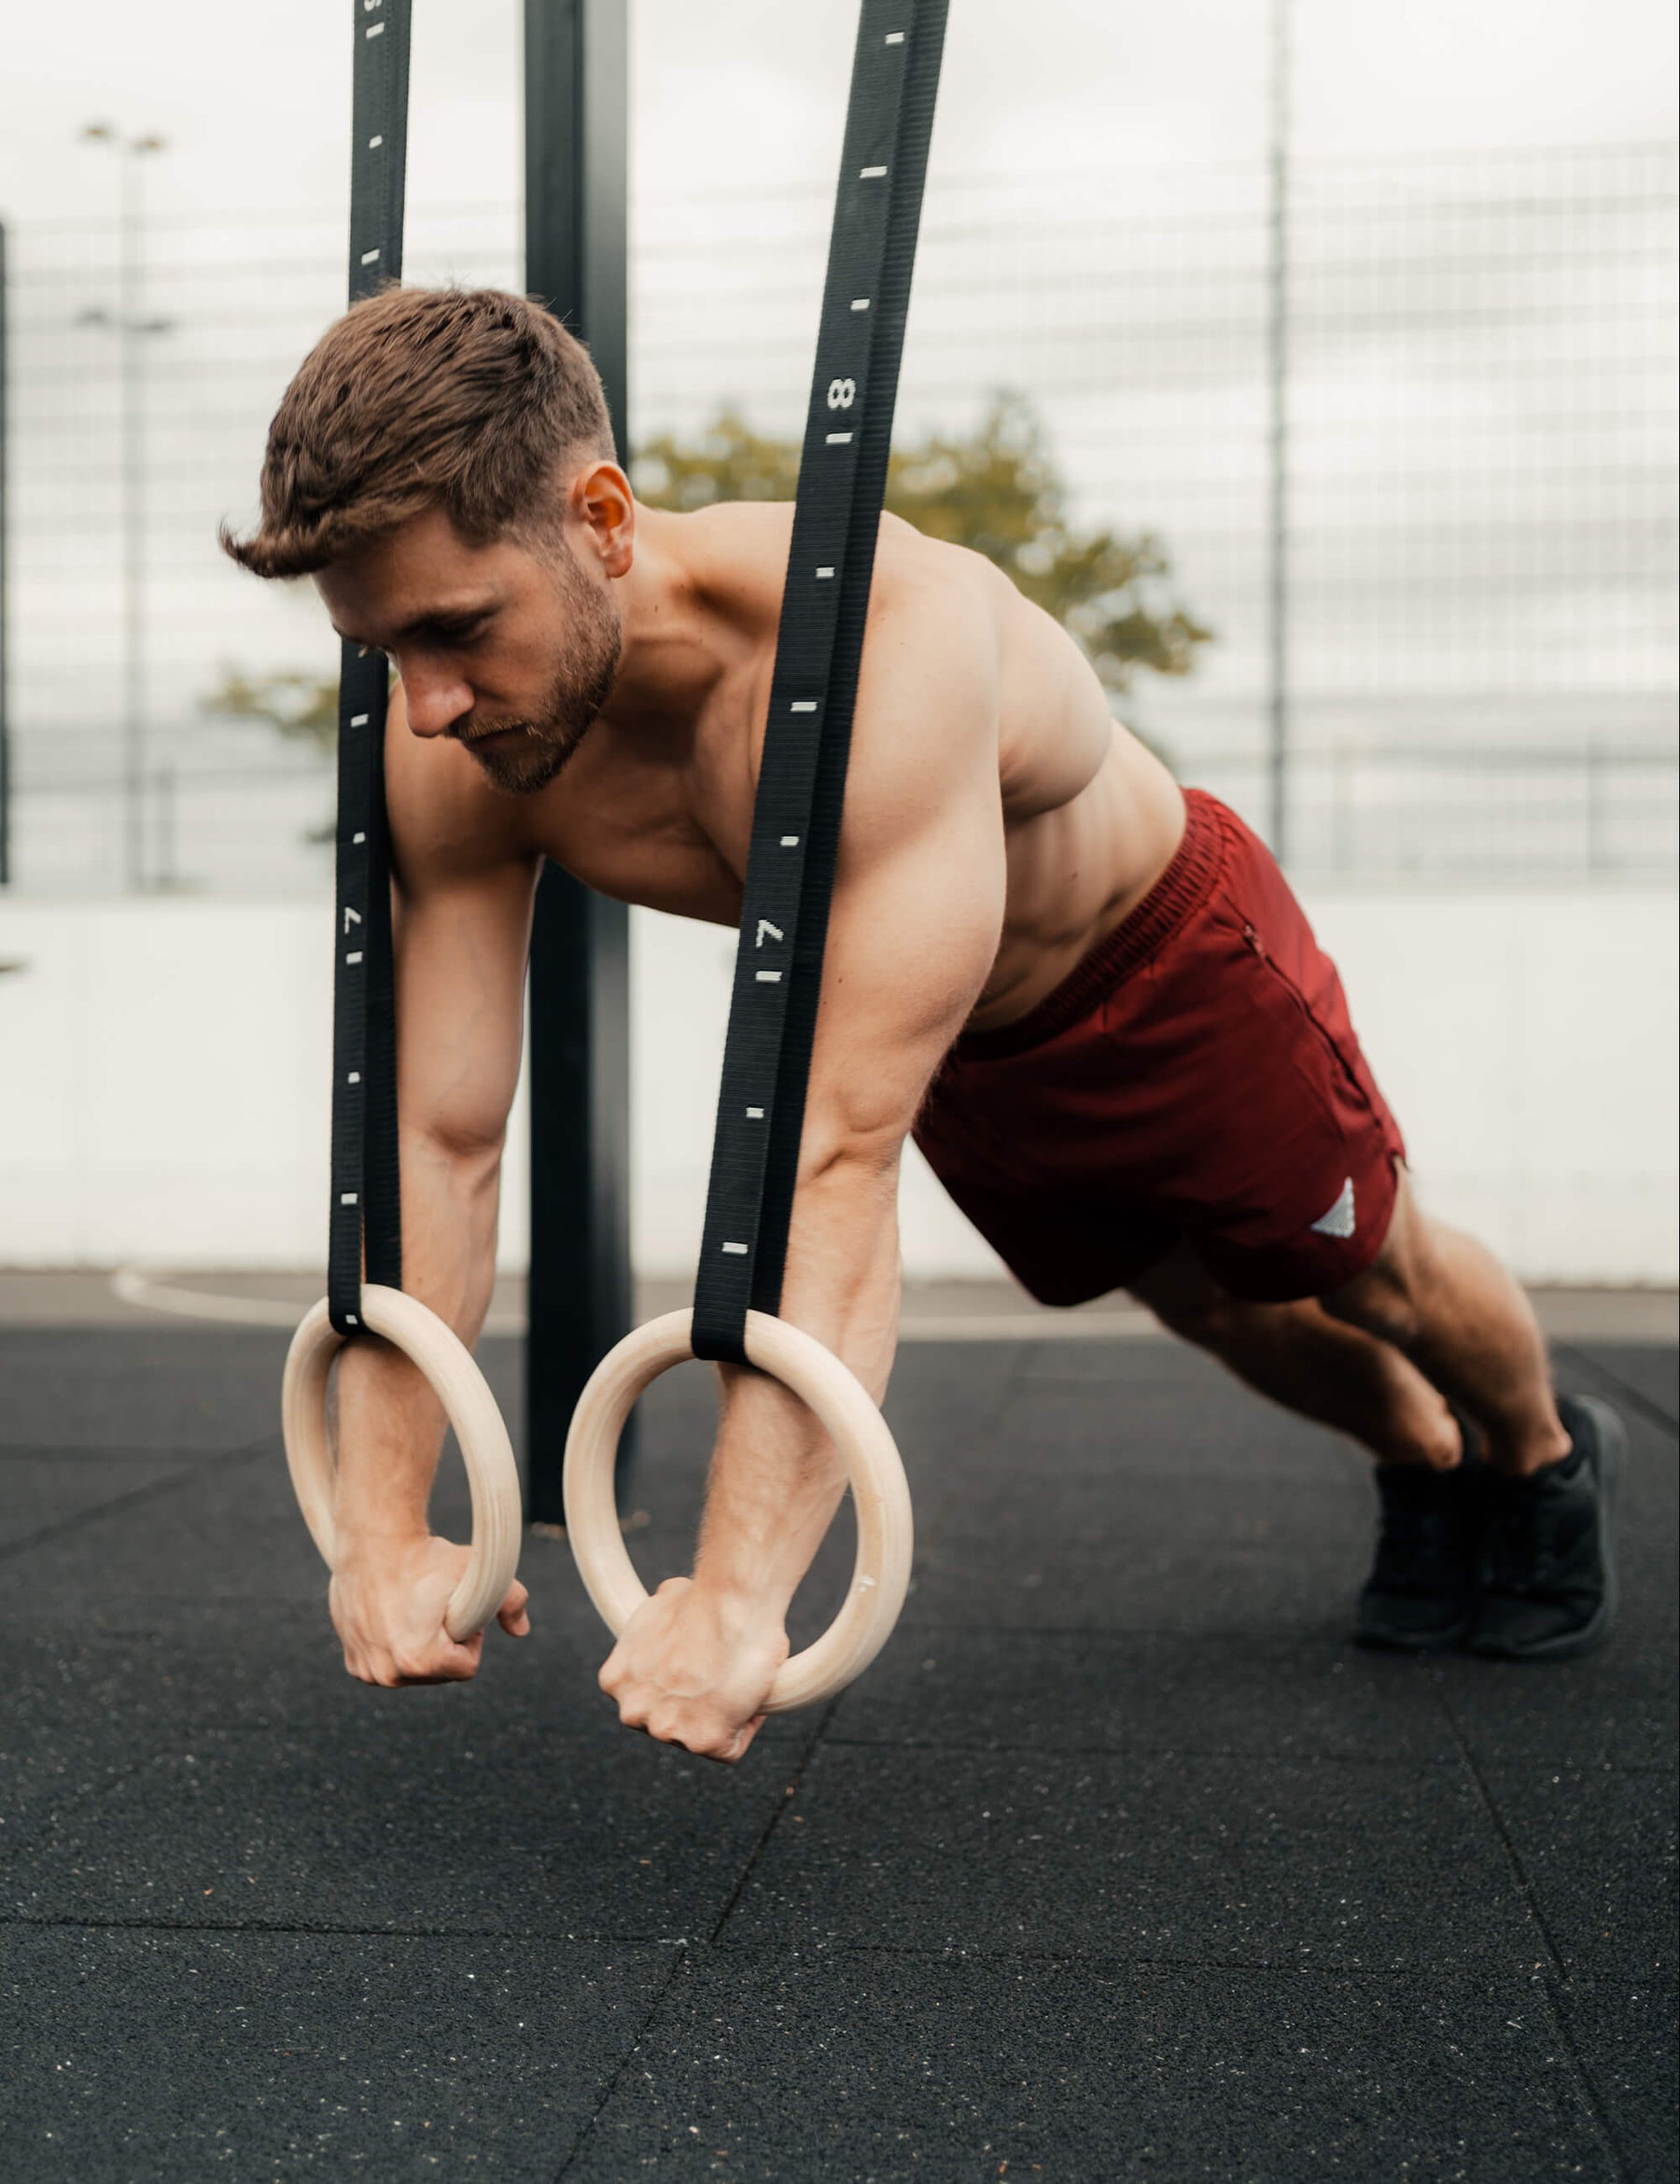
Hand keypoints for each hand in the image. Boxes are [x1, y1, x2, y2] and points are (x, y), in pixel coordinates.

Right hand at [329, 1534, 530, 1686]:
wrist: (372, 1542)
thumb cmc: (425, 1556)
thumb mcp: (473, 1570)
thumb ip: (511, 1599)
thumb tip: (522, 1631)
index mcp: (419, 1661)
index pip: (466, 1667)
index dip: (470, 1637)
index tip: (459, 1611)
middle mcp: (389, 1674)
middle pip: (440, 1673)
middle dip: (445, 1645)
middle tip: (436, 1608)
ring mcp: (367, 1671)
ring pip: (413, 1671)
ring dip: (420, 1648)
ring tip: (414, 1611)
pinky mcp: (353, 1663)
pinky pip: (387, 1665)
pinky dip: (394, 1648)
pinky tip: (393, 1618)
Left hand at [599, 1576, 788, 1762]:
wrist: (731, 1601)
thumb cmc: (703, 1597)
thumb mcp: (658, 1612)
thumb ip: (655, 1637)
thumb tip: (670, 1632)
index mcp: (616, 1681)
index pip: (648, 1700)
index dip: (677, 1686)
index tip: (698, 1671)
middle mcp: (633, 1710)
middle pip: (668, 1722)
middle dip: (692, 1705)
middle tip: (719, 1676)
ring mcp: (665, 1729)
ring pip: (698, 1737)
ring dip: (719, 1717)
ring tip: (736, 1679)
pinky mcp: (703, 1742)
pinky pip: (730, 1748)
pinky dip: (745, 1726)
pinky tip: (749, 1693)